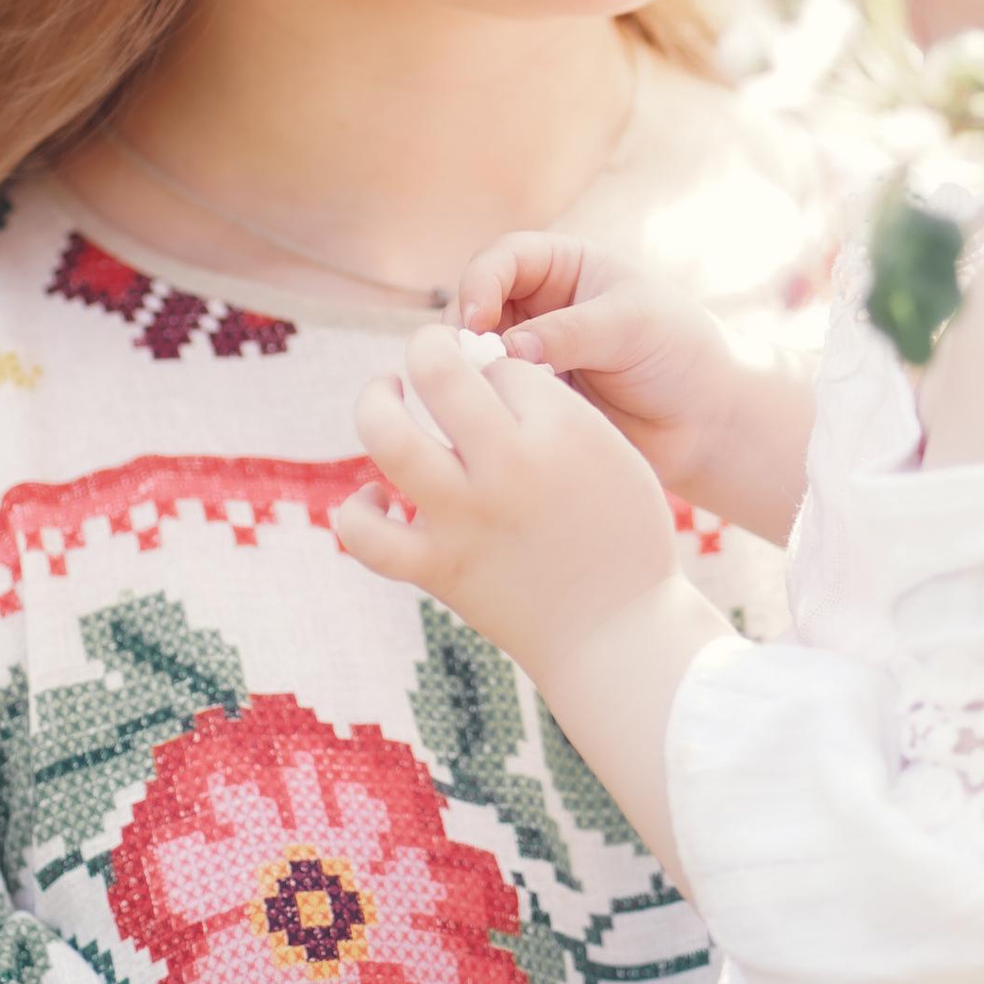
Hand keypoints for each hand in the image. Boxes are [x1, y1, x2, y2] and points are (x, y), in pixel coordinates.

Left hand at [340, 325, 690, 676]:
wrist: (620, 636)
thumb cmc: (625, 539)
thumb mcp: (614, 454)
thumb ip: (557, 410)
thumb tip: (487, 375)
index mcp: (560, 431)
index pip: (500, 363)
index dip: (499, 370)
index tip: (508, 397)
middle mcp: (506, 466)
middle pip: (434, 369)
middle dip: (426, 347)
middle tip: (430, 359)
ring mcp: (465, 518)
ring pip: (385, 436)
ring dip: (375, 402)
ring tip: (386, 398)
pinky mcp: (439, 568)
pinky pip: (366, 535)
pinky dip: (359, 512)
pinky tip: (380, 500)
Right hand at [456, 232, 745, 502]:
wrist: (705, 424)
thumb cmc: (680, 354)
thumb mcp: (631, 326)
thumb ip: (569, 332)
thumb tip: (506, 349)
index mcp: (563, 266)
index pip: (501, 260)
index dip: (480, 284)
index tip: (479, 321)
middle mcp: (538, 306)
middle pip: (473, 306)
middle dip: (465, 333)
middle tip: (475, 368)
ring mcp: (529, 355)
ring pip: (473, 356)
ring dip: (471, 373)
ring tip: (491, 398)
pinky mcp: (528, 401)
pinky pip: (490, 398)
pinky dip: (484, 406)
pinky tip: (496, 422)